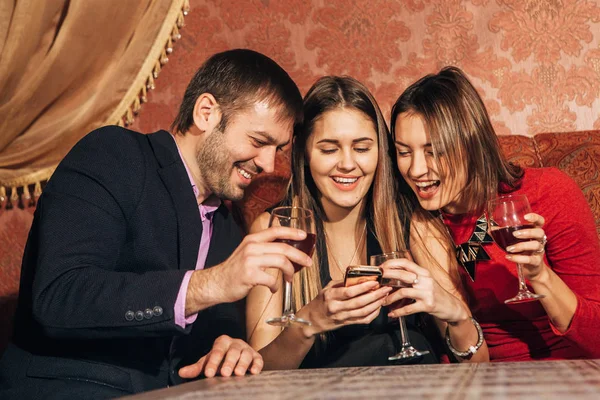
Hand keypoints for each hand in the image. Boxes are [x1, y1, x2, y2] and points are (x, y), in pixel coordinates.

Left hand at [178, 335, 262, 378]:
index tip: (209, 373)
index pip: (217, 351)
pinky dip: (257, 365)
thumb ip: (196, 367)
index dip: (213, 362)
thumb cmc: (220, 360)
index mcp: (222, 342)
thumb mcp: (208, 362)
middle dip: (229, 362)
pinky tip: (254, 372)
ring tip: (238, 374)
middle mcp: (235, 344)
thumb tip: (181, 372)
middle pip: (232, 351)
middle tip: (225, 373)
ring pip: (245, 354)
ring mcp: (247, 349)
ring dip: (242, 364)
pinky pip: (258, 359)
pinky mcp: (256, 356)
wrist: (236, 357)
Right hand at [189, 226, 313, 307]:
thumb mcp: (247, 251)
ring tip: (290, 279)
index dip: (292, 232)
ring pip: (281, 262)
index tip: (304, 235)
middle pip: (283, 248)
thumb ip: (263, 247)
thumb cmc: (234, 270)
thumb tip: (285, 249)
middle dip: (299, 256)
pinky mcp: (250, 275)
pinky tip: (273, 289)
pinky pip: (272, 280)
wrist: (216, 283)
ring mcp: (250, 260)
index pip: (276, 231)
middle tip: (308, 262)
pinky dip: (276, 286)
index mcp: (252, 239)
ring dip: (290, 272)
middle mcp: (252, 247)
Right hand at [304, 280, 391, 334]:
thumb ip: (341, 283)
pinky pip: (363, 320)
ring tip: (384, 297)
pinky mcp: (347, 323)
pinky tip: (378, 307)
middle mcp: (336, 307)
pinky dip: (373, 314)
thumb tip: (358, 277)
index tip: (374, 282)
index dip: (363, 287)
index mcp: (331, 296)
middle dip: (375, 295)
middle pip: (359, 302)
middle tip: (385, 289)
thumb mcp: (327, 288)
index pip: (349, 291)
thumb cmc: (320, 301)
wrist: (312, 319)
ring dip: (376, 304)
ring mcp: (342, 317)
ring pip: (363, 312)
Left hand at [380, 259, 467, 323]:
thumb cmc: (435, 294)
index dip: (391, 264)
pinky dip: (398, 312)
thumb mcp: (426, 281)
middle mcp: (425, 280)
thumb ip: (412, 277)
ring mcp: (427, 292)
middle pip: (402, 274)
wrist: (452, 307)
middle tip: (377, 281)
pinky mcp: (428, 305)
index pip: (405, 262)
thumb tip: (392, 275)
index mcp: (423, 272)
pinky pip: (408, 308)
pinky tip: (392, 314)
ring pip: (402, 292)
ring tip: (383, 302)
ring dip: (390, 298)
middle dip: (387, 277)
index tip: (380, 268)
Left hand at [505, 213, 548, 281]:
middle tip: (514, 234)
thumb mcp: (514, 241)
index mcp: (535, 232)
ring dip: (521, 246)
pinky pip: (530, 259)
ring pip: (535, 245)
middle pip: (540, 232)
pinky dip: (518, 258)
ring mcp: (539, 251)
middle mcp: (539, 240)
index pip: (540, 222)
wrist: (531, 269)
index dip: (535, 218)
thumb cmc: (522, 250)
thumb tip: (490, 229)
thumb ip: (504, 233)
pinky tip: (509, 256)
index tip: (526, 217)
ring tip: (509, 248)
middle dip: (528, 232)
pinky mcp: (536, 262)